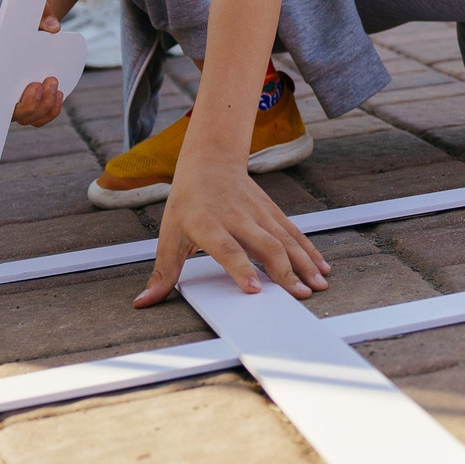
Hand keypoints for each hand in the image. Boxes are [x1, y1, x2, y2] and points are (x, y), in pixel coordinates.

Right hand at [10, 14, 69, 125]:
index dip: (8, 102)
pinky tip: (59, 94)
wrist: (33, 20)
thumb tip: (53, 28)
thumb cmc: (27, 17)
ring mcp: (18, 98)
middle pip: (14, 115)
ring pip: (29, 118)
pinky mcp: (33, 99)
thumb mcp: (33, 12)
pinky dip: (51, 110)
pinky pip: (40, 116)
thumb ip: (41, 16)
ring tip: (55, 85)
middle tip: (47, 82)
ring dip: (44, 107)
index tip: (35, 85)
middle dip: (33, 104)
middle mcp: (3, 91)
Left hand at [136, 149, 332, 306]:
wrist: (210, 161)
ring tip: (318, 284)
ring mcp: (259, 212)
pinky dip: (310, 250)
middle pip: (265, 245)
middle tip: (299, 294)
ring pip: (286, 239)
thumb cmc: (186, 202)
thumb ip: (162, 272)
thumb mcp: (168, 235)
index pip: (227, 248)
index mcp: (208, 224)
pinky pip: (294, 232)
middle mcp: (237, 217)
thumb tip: (143, 302)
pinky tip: (321, 267)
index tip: (254, 289)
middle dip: (285, 271)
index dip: (240, 268)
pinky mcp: (272, 211)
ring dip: (304, 262)